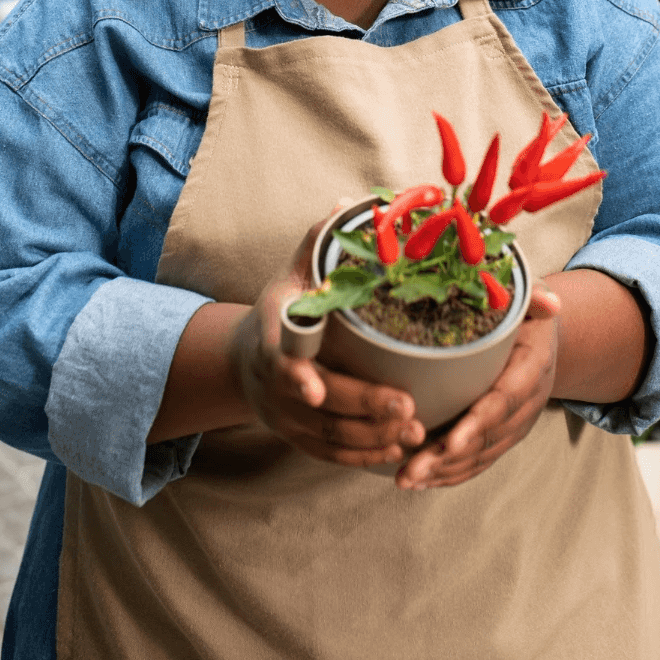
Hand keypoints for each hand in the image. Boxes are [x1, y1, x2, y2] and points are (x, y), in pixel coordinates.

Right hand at [228, 214, 425, 467]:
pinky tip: (397, 449)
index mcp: (271, 335)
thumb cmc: (283, 309)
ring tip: (415, 429)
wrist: (244, 361)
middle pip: (315, 404)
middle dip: (362, 406)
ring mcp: (284, 414)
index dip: (296, 374)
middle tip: (408, 406)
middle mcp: (272, 380)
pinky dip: (363, 456)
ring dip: (371, 437)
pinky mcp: (297, 437)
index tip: (316, 388)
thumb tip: (349, 204)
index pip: (279, 358)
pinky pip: (330, 455)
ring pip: (326, 436)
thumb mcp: (293, 272)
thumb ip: (318, 240)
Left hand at [393, 284, 562, 490]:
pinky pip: (480, 460)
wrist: (543, 336)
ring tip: (406, 479)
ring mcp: (517, 423)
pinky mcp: (504, 434)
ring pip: (482, 455)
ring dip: (445, 471)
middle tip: (412, 469)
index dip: (479, 423)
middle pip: (489, 436)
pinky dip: (451, 474)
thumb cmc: (525, 311)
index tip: (450, 442)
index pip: (505, 400)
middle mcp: (528, 403)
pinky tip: (421, 481)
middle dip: (450, 457)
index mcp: (532, 367)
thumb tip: (549, 302)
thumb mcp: (529, 295)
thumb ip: (534, 296)